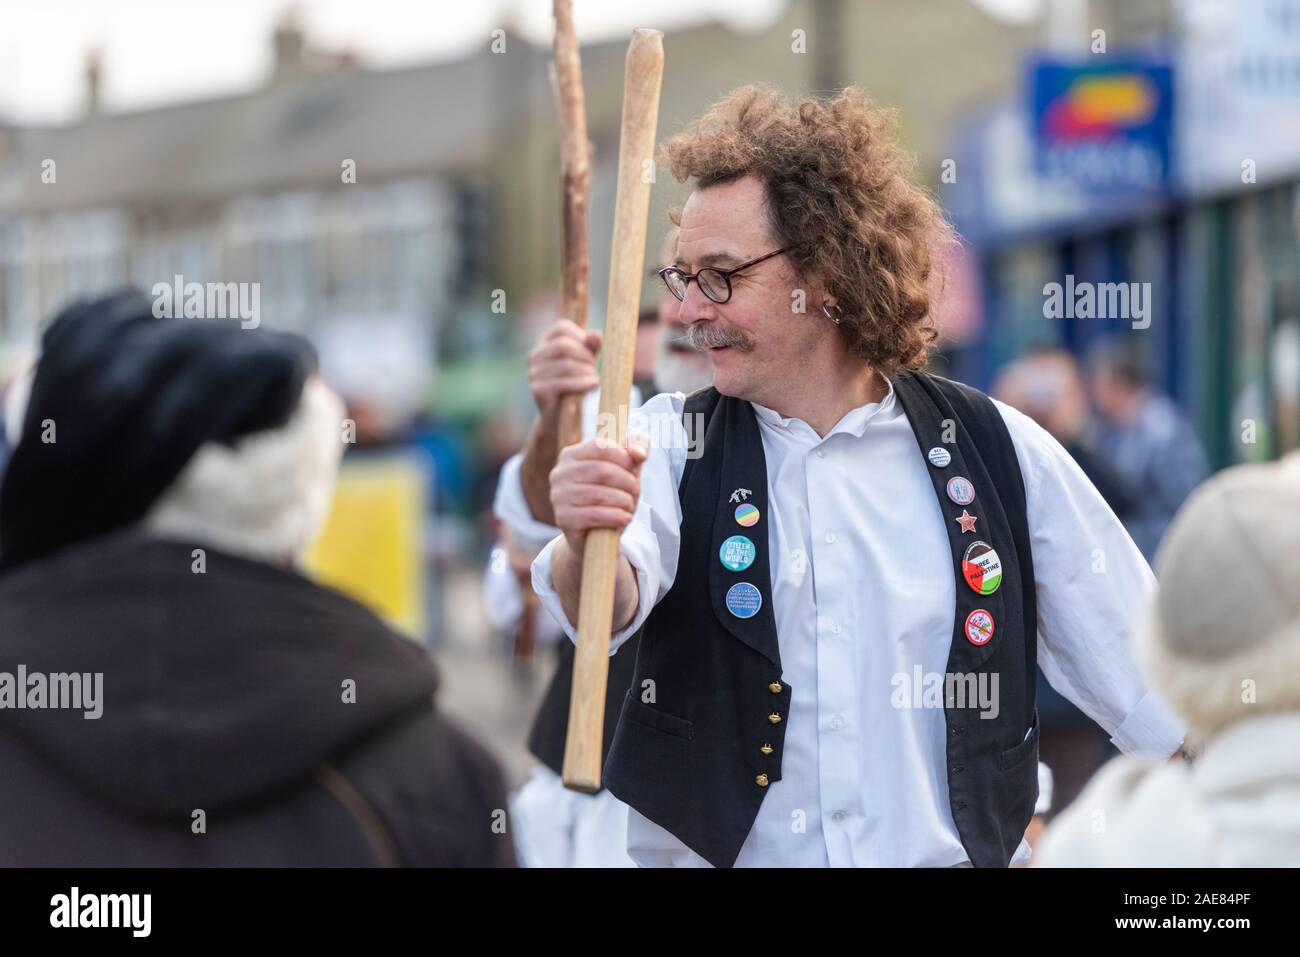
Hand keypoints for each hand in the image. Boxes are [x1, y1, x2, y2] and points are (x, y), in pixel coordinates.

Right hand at [527, 319, 601, 417]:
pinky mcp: (538, 390)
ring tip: (595, 379)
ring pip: (565, 364)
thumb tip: (596, 335)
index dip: (580, 336)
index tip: (591, 350)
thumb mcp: (585, 363)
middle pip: (564, 345)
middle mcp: (534, 356)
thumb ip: (590, 347)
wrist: (562, 418)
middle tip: (595, 368)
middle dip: (585, 356)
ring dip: (586, 371)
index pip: (561, 328)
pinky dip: (581, 382)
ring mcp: (534, 373)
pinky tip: (593, 384)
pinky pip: (561, 382)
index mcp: (544, 344)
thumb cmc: (576, 385)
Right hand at [549, 432, 648, 552]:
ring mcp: (558, 496)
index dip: (623, 456)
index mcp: (571, 455)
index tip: (634, 467)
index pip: (600, 446)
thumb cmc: (611, 495)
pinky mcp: (563, 518)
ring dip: (624, 501)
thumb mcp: (626, 470)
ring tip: (630, 506)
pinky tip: (624, 518)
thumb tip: (639, 452)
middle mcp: (560, 473)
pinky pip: (595, 515)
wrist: (594, 535)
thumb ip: (636, 450)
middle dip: (627, 481)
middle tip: (635, 491)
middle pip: (602, 470)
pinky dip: (616, 516)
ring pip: (599, 494)